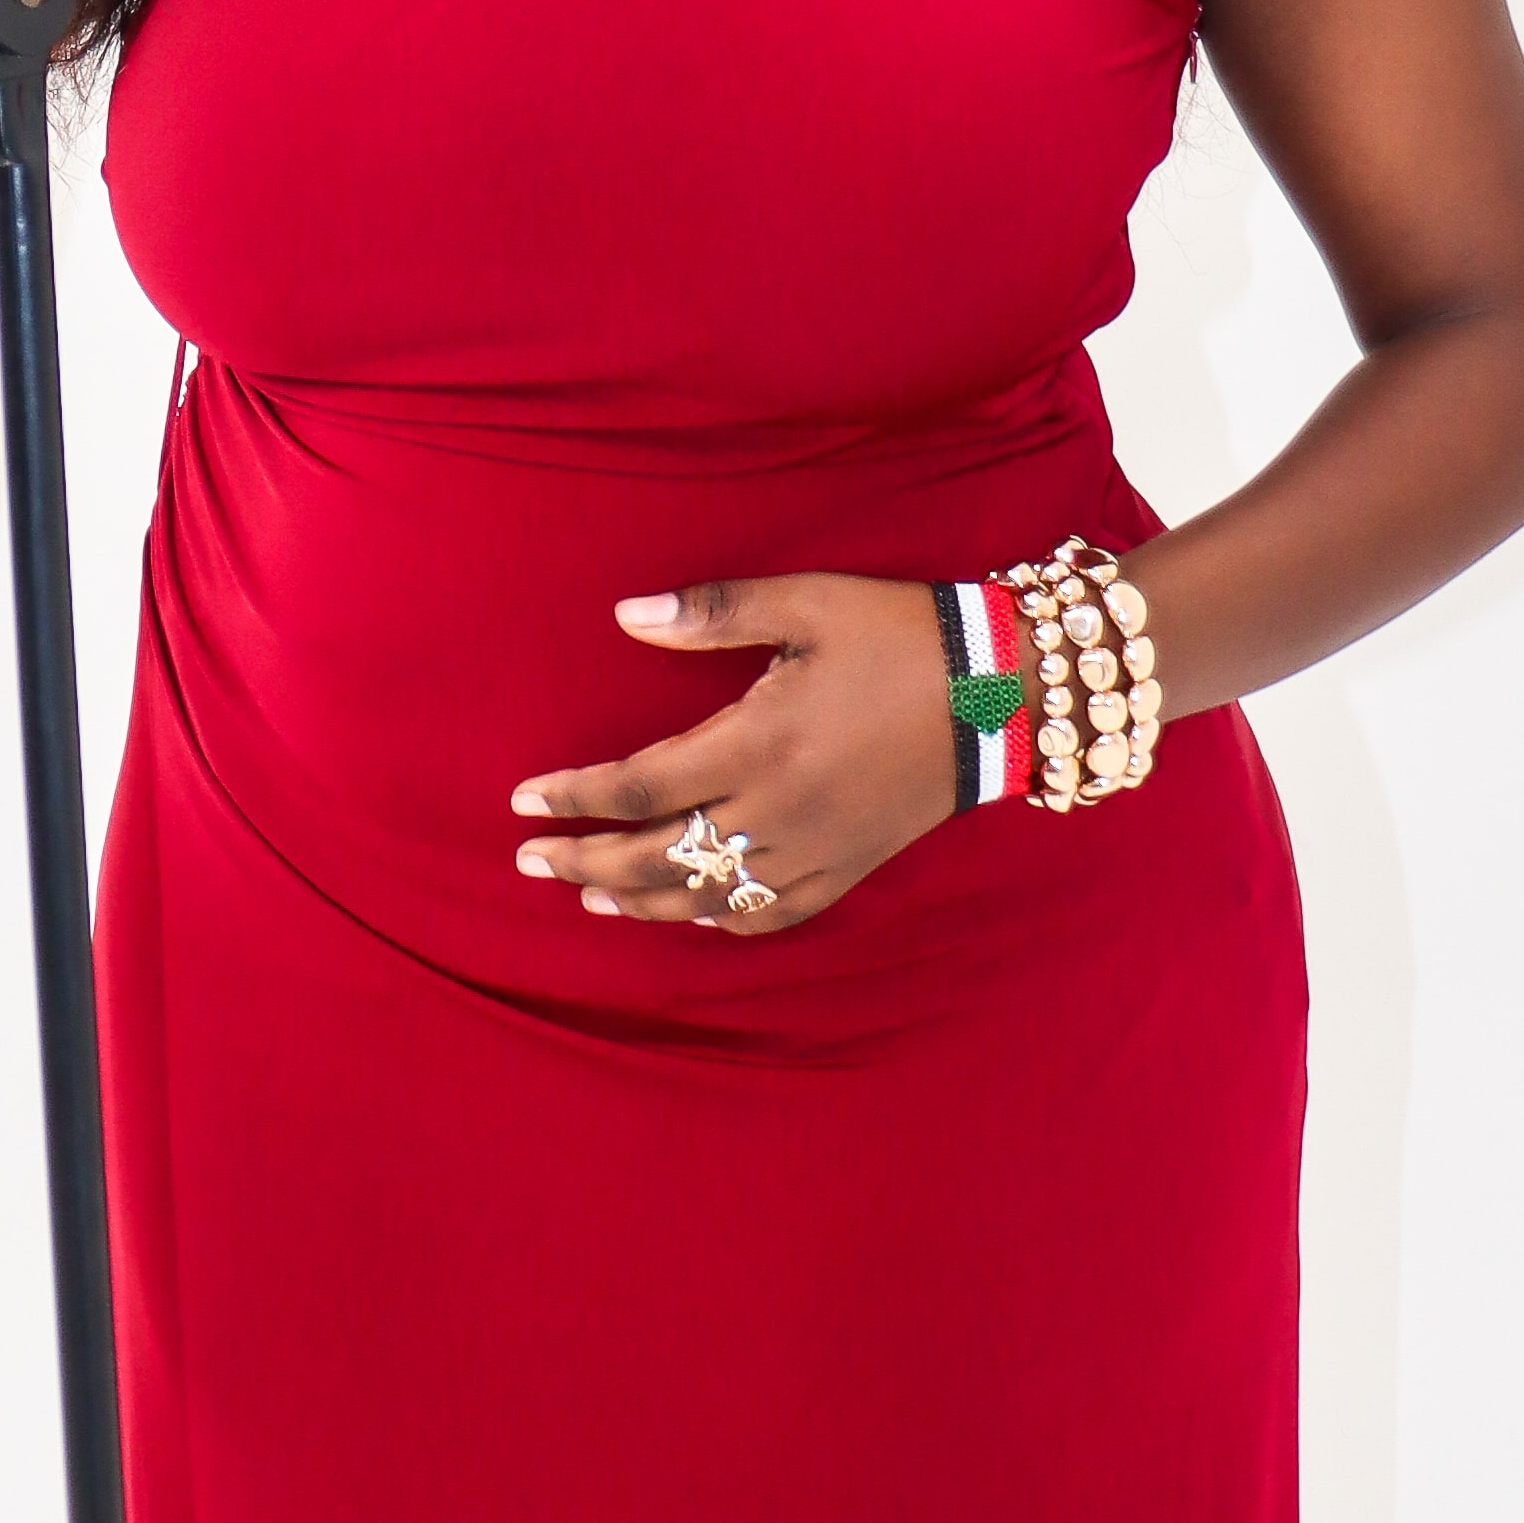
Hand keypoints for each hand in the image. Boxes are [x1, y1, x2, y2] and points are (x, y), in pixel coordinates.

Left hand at [510, 571, 960, 937]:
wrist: (1000, 692)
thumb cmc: (895, 636)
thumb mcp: (804, 603)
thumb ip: (711, 613)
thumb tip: (625, 615)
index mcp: (758, 744)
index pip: (640, 788)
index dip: (575, 798)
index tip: (524, 800)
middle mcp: (778, 811)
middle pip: (658, 856)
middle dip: (583, 861)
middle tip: (527, 862)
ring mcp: (815, 851)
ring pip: (707, 896)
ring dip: (637, 901)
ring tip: (587, 893)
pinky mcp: (848, 869)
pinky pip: (770, 914)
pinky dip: (719, 919)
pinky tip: (690, 912)